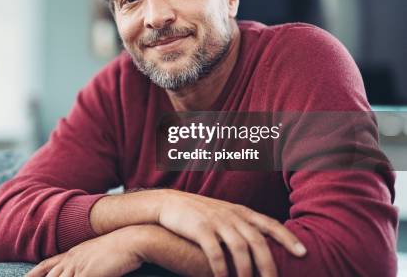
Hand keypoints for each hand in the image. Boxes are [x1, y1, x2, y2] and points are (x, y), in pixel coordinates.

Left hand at [25, 226, 144, 276]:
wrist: (134, 238)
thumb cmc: (122, 246)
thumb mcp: (100, 253)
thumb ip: (90, 263)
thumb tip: (90, 268)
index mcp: (74, 253)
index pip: (46, 265)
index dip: (33, 274)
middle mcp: (72, 259)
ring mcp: (79, 267)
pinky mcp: (88, 274)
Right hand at [158, 190, 306, 276]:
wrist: (168, 203)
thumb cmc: (199, 213)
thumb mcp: (224, 214)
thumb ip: (243, 226)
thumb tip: (263, 245)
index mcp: (240, 211)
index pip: (270, 223)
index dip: (287, 238)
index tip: (303, 253)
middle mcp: (232, 215)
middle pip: (258, 240)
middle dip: (269, 264)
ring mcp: (216, 221)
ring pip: (240, 248)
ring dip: (246, 271)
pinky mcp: (199, 229)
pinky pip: (215, 251)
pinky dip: (221, 268)